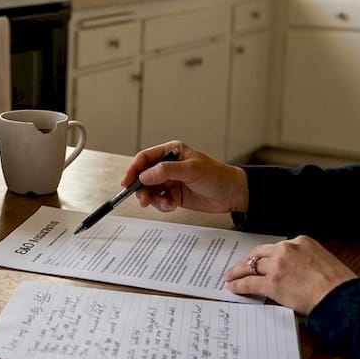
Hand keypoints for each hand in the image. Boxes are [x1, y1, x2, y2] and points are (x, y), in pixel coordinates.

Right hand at [121, 141, 247, 214]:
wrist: (232, 194)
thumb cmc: (217, 176)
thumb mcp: (191, 170)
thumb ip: (166, 171)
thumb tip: (144, 175)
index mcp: (172, 152)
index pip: (145, 158)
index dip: (133, 169)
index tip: (127, 182)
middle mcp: (168, 166)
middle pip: (144, 176)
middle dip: (141, 188)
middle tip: (143, 199)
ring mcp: (171, 181)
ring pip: (150, 190)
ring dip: (152, 199)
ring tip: (164, 204)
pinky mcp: (174, 195)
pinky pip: (159, 200)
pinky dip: (162, 205)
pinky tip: (172, 206)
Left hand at [223, 236, 356, 313]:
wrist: (341, 297)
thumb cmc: (339, 284)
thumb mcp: (322, 261)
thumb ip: (305, 260)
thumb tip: (294, 271)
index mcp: (301, 241)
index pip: (275, 247)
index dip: (264, 255)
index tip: (258, 260)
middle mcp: (287, 249)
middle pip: (259, 253)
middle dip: (246, 261)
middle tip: (237, 267)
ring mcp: (278, 265)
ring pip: (251, 266)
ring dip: (239, 272)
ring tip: (231, 277)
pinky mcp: (272, 282)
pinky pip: (250, 282)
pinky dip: (239, 285)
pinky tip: (233, 287)